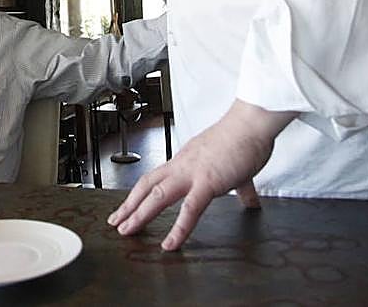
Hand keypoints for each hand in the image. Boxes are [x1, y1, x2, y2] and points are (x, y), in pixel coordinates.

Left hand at [106, 101, 294, 249]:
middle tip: (116, 222)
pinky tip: (170, 244)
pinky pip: (189, 209)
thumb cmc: (244, 138)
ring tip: (127, 230)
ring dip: (139, 214)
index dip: (140, 193)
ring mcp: (192, 174)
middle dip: (129, 205)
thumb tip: (249, 200)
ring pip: (157, 196)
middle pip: (147, 185)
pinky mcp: (208, 182)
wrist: (251, 123)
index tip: (130, 205)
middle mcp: (183, 165)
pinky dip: (178, 229)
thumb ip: (240, 186)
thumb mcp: (235, 165)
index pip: (155, 177)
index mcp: (186, 160)